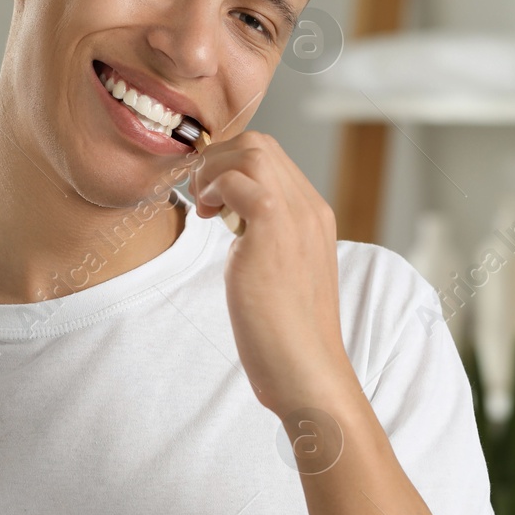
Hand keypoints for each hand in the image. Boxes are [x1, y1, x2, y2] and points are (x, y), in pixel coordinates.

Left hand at [188, 131, 356, 416]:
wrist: (305, 370)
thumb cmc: (285, 333)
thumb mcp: (279, 271)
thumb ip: (264, 238)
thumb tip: (232, 216)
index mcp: (314, 216)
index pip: (271, 158)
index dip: (230, 166)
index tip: (210, 197)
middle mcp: (310, 209)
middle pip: (260, 145)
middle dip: (217, 160)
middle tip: (200, 197)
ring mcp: (295, 218)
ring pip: (251, 151)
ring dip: (213, 171)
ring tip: (203, 206)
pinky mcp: (273, 232)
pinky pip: (237, 181)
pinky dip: (213, 190)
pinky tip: (206, 218)